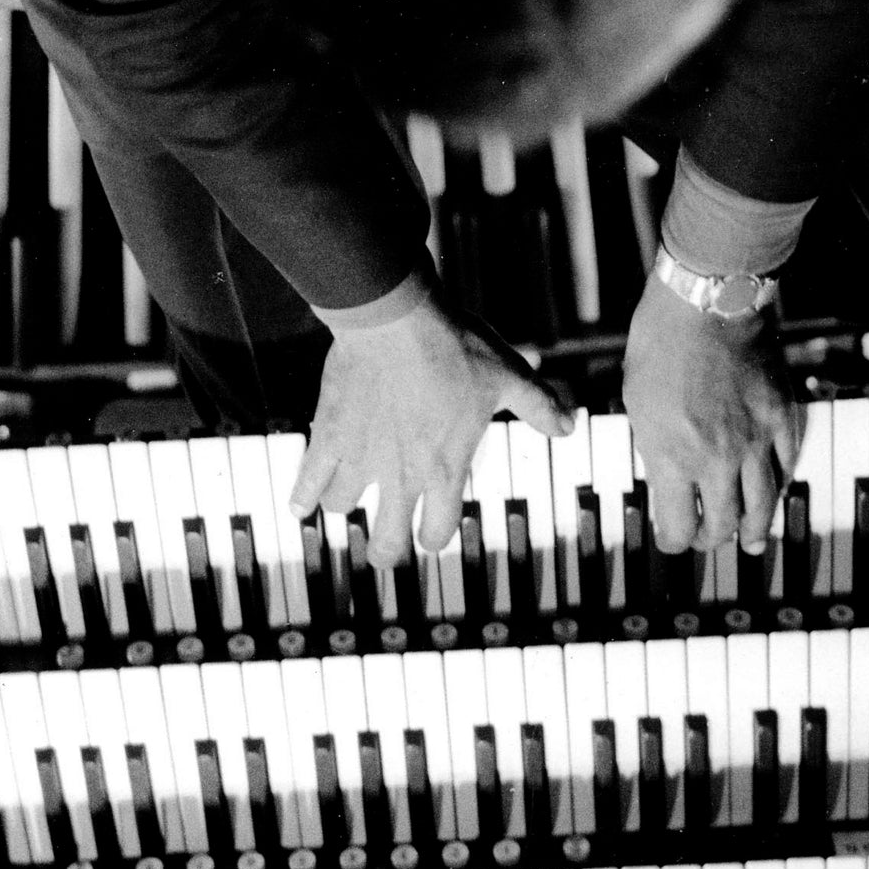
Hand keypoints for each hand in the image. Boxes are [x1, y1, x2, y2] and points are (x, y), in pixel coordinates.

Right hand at [289, 288, 573, 566]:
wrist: (397, 318)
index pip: (437, 532)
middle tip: (385, 544)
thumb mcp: (509, 376)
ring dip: (344, 508)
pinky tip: (298, 505)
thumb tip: (570, 426)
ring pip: (342, 509)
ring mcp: (360, 458)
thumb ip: (538, 407)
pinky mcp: (329, 435)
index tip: (430, 531)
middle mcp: (400, 476)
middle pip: (385, 543)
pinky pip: (307, 480)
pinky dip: (302, 496)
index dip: (434, 536)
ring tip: (344, 502)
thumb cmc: (455, 348)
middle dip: (386, 549)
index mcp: (445, 470)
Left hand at [623, 271, 803, 553]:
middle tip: (707, 537)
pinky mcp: (783, 418)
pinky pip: (787, 467)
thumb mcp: (637, 401)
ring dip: (753, 528)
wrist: (708, 300)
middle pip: (723, 524)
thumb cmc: (661, 342)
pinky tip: (771, 492)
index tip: (671, 538)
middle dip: (711, 538)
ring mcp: (755, 440)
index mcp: (672, 455)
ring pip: (762, 507)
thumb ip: (654, 445)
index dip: (673, 540)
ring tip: (749, 541)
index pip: (678, 526)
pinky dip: (777, 485)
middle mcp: (717, 458)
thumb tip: (667, 475)